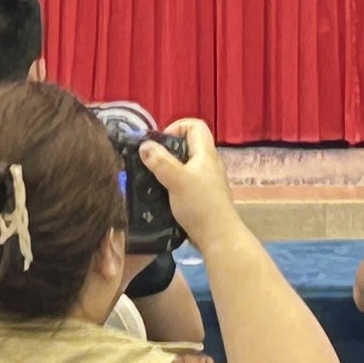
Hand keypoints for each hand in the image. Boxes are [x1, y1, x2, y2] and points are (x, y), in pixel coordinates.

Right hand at [139, 118, 248, 251]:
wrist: (218, 237)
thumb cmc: (199, 204)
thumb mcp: (176, 179)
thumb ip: (160, 161)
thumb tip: (145, 145)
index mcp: (205, 153)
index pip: (195, 126)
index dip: (177, 126)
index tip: (160, 141)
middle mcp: (209, 164)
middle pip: (189, 146)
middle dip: (168, 150)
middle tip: (152, 161)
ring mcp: (208, 182)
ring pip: (186, 166)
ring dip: (170, 169)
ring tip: (153, 178)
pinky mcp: (204, 198)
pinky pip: (187, 183)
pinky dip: (174, 184)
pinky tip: (163, 195)